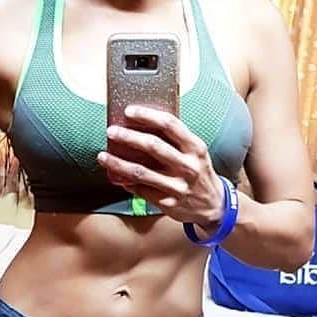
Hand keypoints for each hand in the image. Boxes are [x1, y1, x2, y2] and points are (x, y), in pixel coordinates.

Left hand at [97, 106, 224, 228]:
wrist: (213, 206)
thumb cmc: (197, 172)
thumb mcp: (195, 153)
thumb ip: (175, 141)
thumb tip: (140, 126)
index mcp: (196, 148)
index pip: (171, 125)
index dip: (148, 116)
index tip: (129, 111)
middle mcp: (188, 166)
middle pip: (153, 146)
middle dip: (128, 137)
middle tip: (111, 131)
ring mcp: (178, 186)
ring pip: (141, 172)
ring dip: (117, 163)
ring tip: (102, 156)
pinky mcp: (168, 203)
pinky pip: (140, 190)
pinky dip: (125, 182)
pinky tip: (114, 176)